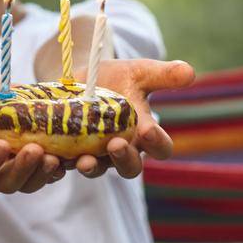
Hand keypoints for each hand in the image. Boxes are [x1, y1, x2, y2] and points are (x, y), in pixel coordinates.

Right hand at [0, 73, 66, 193]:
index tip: (0, 147)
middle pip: (9, 183)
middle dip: (23, 170)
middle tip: (36, 151)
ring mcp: (19, 166)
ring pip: (33, 181)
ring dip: (45, 173)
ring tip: (56, 157)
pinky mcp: (40, 158)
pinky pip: (52, 169)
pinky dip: (63, 165)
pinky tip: (73, 154)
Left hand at [69, 57, 196, 178]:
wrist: (80, 79)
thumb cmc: (117, 78)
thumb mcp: (139, 73)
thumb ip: (163, 75)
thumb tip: (190, 72)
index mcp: (145, 135)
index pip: (160, 148)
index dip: (157, 144)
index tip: (149, 131)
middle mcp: (122, 150)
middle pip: (129, 167)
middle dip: (123, 159)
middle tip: (116, 145)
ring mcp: (95, 155)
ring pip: (97, 170)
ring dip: (91, 167)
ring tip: (83, 160)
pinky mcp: (68, 153)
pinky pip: (64, 167)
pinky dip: (58, 165)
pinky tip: (52, 157)